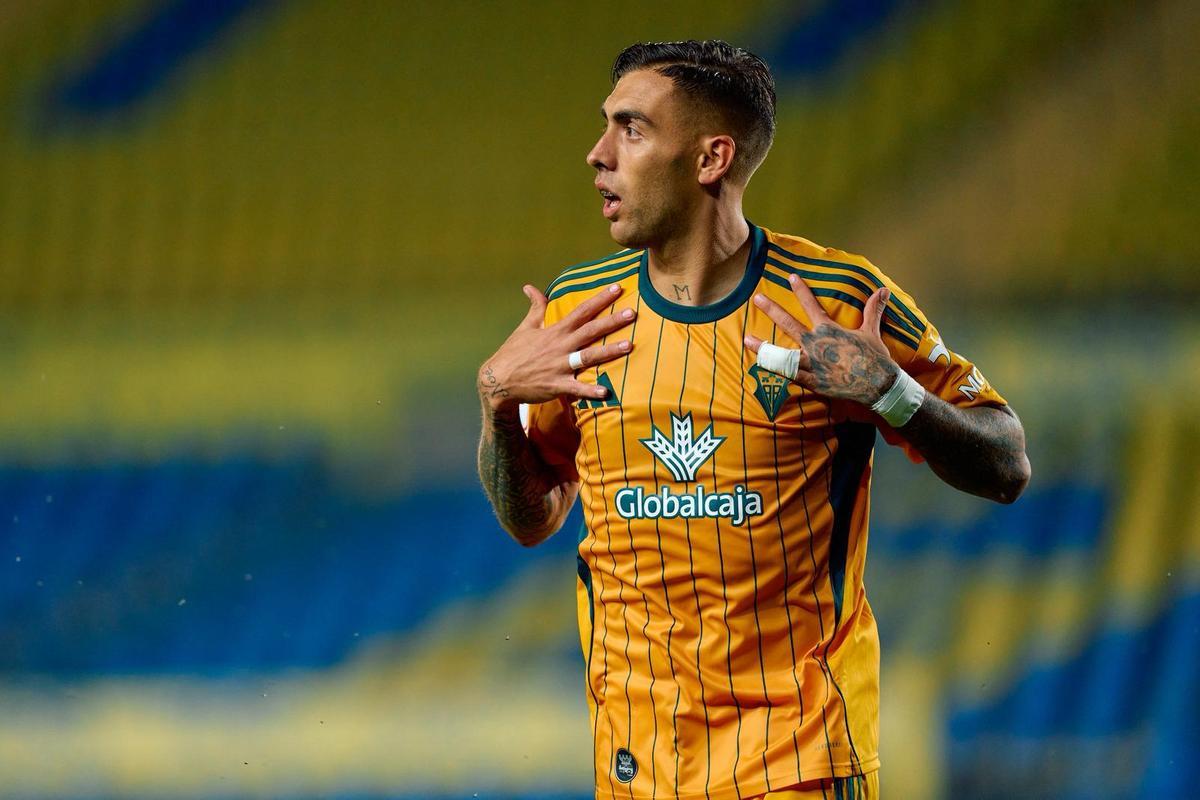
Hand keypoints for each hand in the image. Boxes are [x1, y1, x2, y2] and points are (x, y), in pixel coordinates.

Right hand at [479, 283, 635, 411]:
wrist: (498, 380)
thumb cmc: (513, 352)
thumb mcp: (525, 327)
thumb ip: (535, 307)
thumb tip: (530, 287)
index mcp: (555, 331)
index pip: (581, 311)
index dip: (600, 299)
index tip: (617, 288)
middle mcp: (560, 346)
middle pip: (590, 330)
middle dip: (612, 321)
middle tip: (633, 313)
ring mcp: (559, 365)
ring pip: (588, 356)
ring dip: (609, 351)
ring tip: (629, 345)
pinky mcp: (556, 385)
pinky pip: (577, 388)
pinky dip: (590, 390)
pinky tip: (606, 392)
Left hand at [743, 273, 896, 406]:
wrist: (878, 384)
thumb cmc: (875, 358)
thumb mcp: (872, 331)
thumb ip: (873, 310)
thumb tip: (883, 290)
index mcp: (828, 329)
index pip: (811, 304)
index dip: (801, 290)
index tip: (791, 277)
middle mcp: (816, 344)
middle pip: (788, 323)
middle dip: (772, 309)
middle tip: (757, 298)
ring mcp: (811, 363)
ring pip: (781, 353)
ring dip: (763, 346)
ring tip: (746, 339)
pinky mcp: (811, 381)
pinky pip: (789, 375)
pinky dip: (775, 370)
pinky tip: (760, 365)